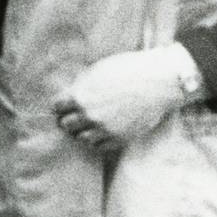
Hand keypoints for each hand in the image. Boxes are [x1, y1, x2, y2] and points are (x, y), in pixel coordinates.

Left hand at [51, 46, 189, 154]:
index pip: (57, 107)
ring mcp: (106, 129)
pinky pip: (101, 146)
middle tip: (75, 114)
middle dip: (69, 118)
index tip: (65, 102)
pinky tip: (103, 130)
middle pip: (67, 124)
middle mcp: (90, 116)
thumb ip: (80, 87)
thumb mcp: (96, 72)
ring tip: (90, 123)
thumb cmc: (127, 70)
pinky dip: (99, 139)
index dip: (61, 104)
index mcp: (80, 97)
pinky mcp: (121, 138)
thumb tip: (69, 96)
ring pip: (82, 137)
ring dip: (83, 130)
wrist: (159, 82)